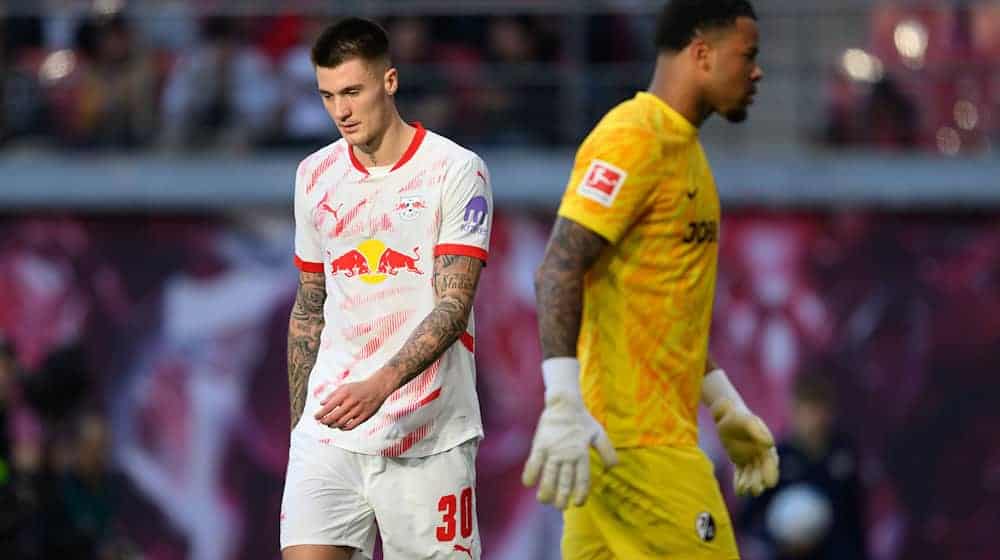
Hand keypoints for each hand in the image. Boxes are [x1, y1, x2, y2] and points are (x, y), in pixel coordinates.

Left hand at [314, 373, 394, 429]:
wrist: (377, 388)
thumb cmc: (359, 387)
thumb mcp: (344, 387)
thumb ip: (332, 395)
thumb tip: (321, 403)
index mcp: (345, 393)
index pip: (329, 406)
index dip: (320, 414)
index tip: (315, 417)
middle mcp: (351, 402)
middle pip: (334, 417)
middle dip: (325, 421)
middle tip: (321, 422)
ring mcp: (358, 410)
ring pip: (342, 423)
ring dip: (333, 425)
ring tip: (329, 424)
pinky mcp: (364, 416)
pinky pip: (351, 426)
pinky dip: (343, 428)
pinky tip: (340, 426)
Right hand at [521, 395, 617, 509]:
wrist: (564, 403)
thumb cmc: (582, 420)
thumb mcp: (598, 434)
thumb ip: (607, 451)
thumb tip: (614, 468)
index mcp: (582, 453)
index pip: (582, 479)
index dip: (580, 493)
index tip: (578, 504)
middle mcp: (568, 454)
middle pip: (565, 481)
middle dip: (562, 498)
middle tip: (560, 507)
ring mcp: (552, 450)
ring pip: (549, 475)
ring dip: (546, 491)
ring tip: (544, 501)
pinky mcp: (540, 444)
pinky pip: (534, 462)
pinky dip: (530, 473)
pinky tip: (528, 484)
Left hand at [712, 398, 779, 495]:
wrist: (727, 415)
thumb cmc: (740, 417)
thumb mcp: (749, 422)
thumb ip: (758, 432)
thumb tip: (770, 444)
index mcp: (766, 446)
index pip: (771, 462)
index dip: (770, 473)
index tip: (770, 483)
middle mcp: (761, 454)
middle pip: (761, 471)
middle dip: (759, 482)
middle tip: (755, 491)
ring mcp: (750, 458)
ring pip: (751, 474)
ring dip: (749, 484)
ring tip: (744, 491)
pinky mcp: (739, 460)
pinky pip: (741, 474)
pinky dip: (740, 482)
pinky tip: (739, 492)